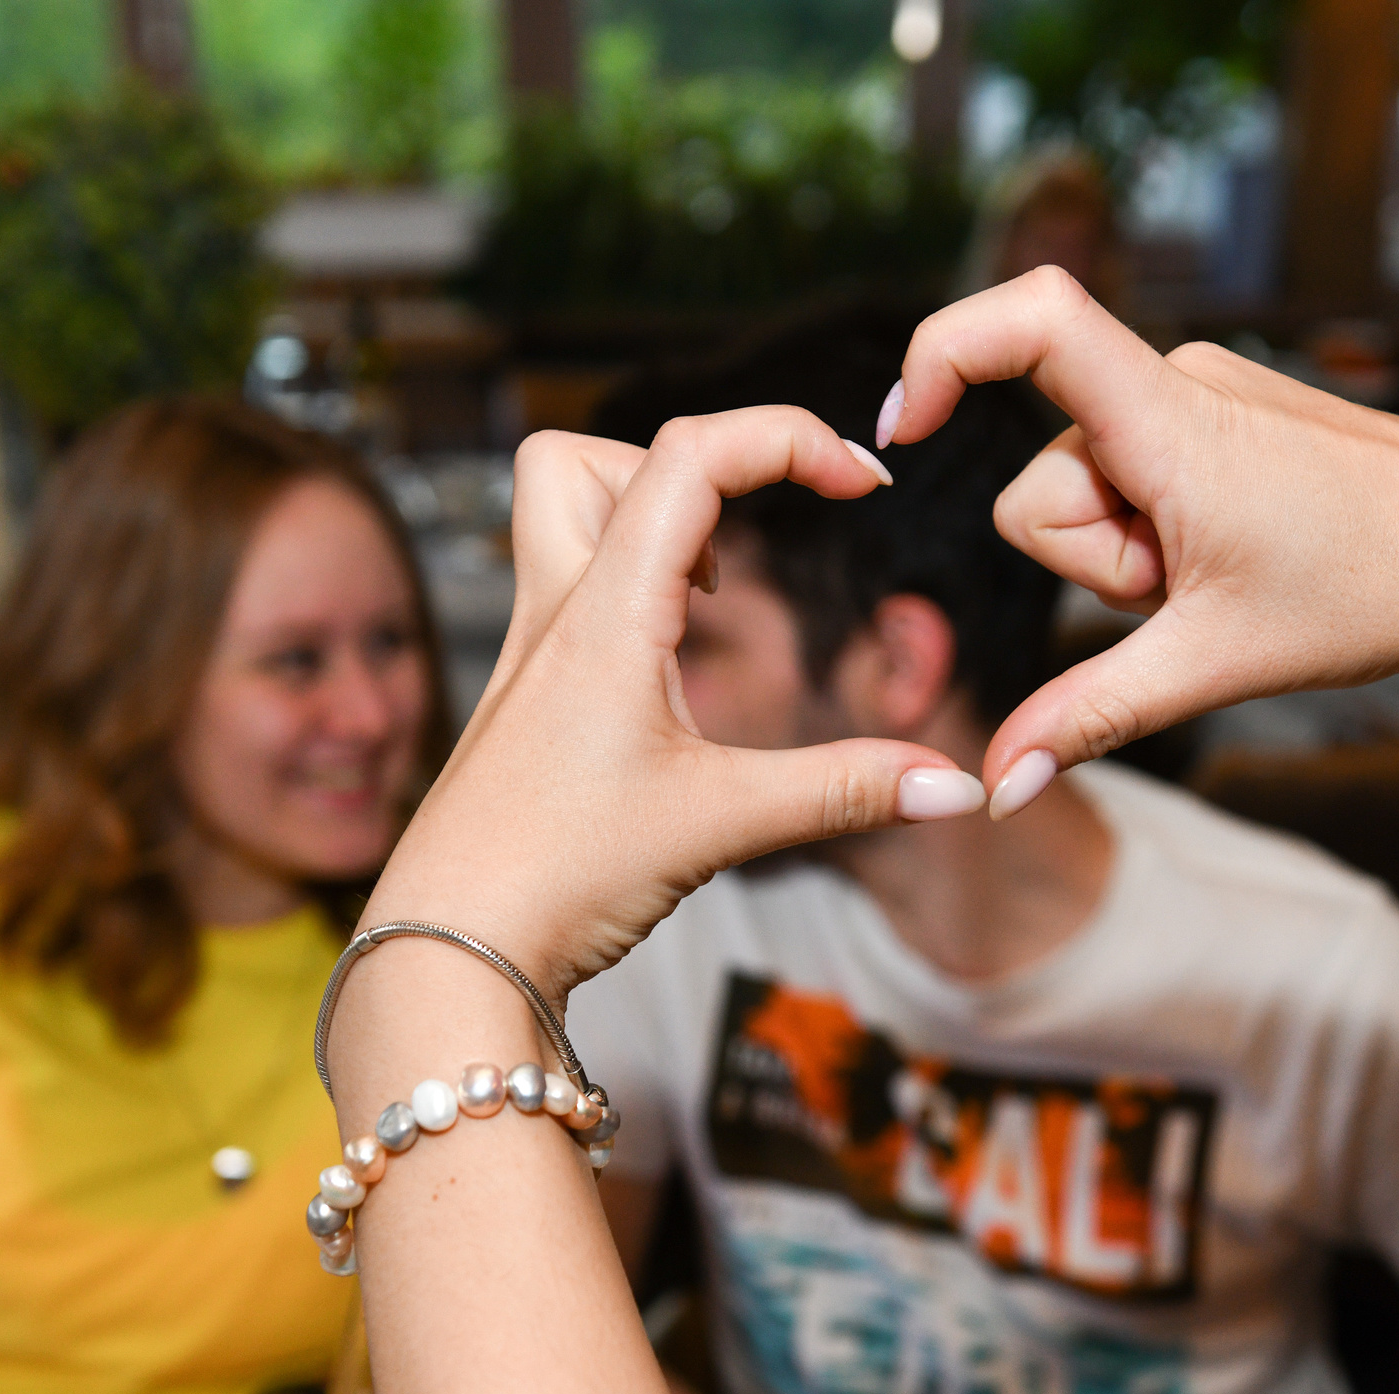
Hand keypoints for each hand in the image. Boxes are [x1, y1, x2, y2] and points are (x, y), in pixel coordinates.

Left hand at [362, 412, 982, 997]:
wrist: (443, 952)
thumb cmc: (555, 879)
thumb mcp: (720, 826)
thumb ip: (844, 792)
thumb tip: (955, 786)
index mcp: (603, 618)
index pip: (689, 457)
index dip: (785, 437)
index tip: (861, 479)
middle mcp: (552, 617)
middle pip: (579, 456)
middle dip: (681, 464)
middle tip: (748, 532)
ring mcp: (526, 657)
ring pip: (558, 519)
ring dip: (641, 522)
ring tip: (707, 594)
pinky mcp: (522, 702)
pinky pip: (565, 595)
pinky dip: (626, 592)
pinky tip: (667, 670)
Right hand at [883, 266, 1398, 816]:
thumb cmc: (1376, 589)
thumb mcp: (1214, 664)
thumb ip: (1087, 717)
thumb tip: (999, 785)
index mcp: (1169, 420)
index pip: (1031, 318)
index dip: (943, 352)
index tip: (904, 432)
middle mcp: (1177, 380)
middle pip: (1044, 481)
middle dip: (1093, 561)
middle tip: (1193, 593)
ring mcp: (1203, 391)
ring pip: (1090, 489)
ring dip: (1134, 556)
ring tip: (1228, 576)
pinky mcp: (1223, 410)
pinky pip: (1136, 475)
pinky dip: (1164, 531)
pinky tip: (1240, 555)